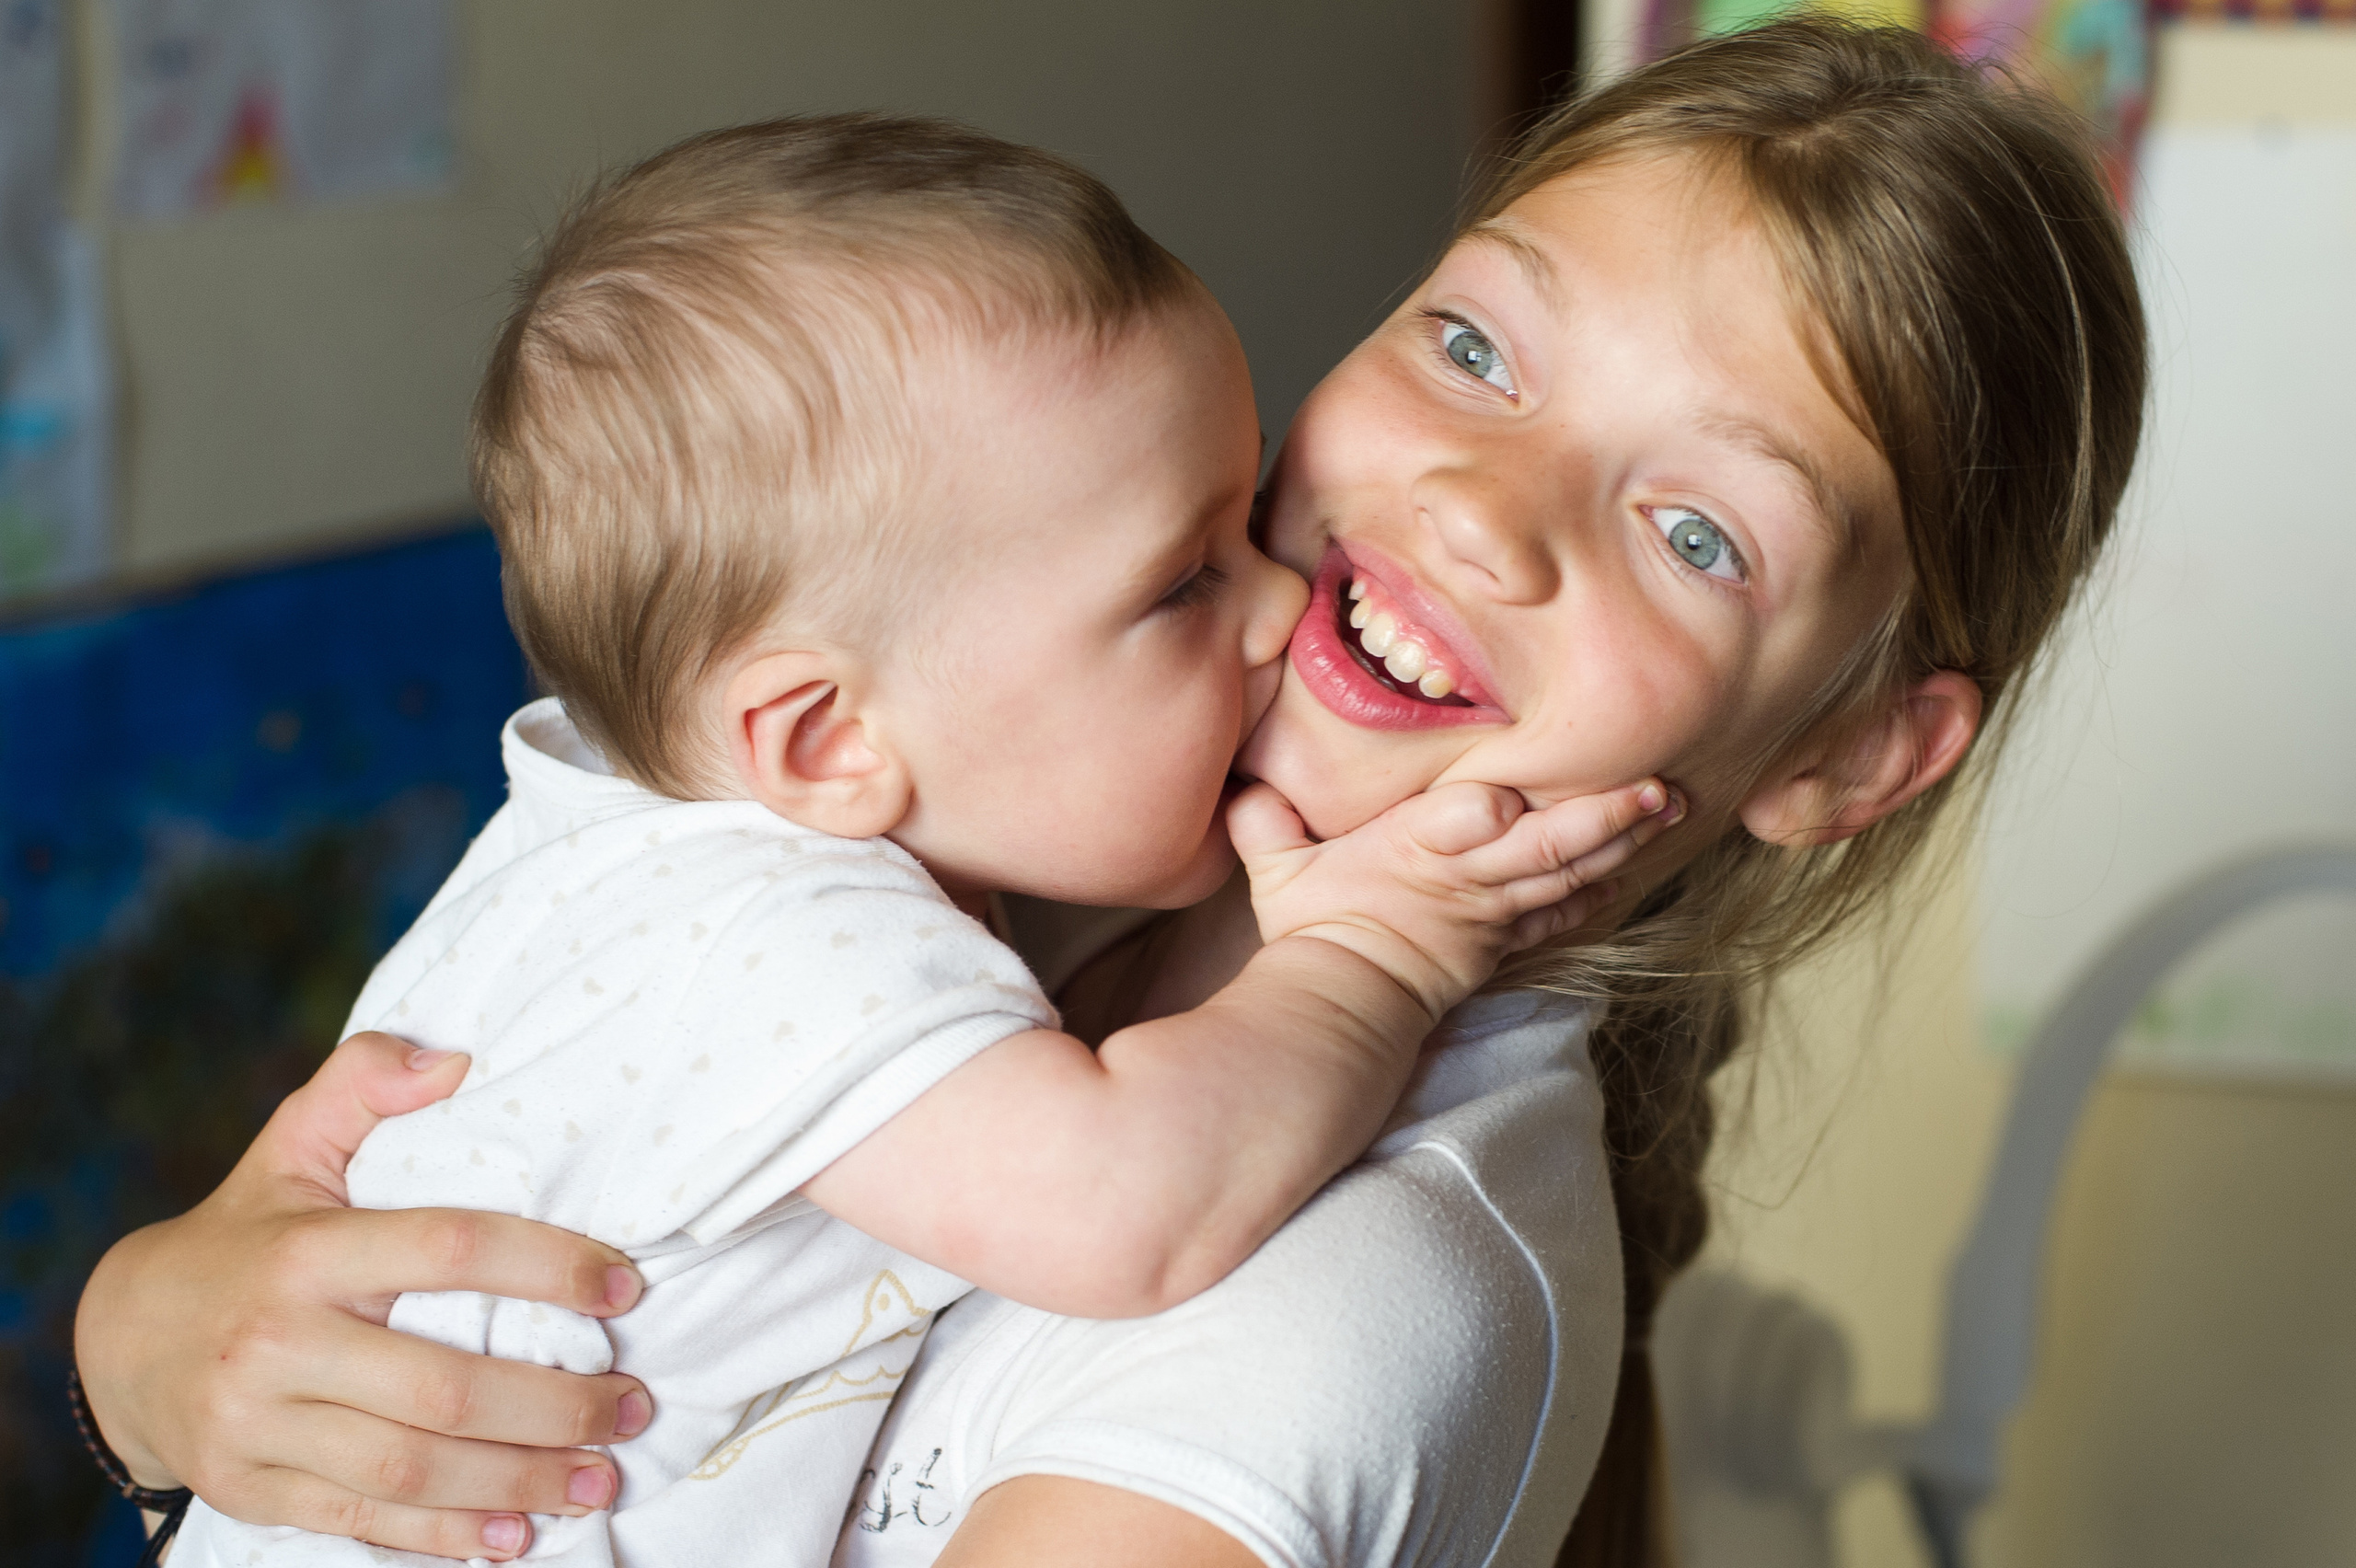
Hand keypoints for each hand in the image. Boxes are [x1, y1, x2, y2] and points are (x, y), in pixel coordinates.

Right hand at [72, 1033, 653, 1560]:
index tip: (624, 1286)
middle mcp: (280, 1342)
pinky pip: (363, 1521)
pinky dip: (445, 1537)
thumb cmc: (246, 1231)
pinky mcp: (253, 1488)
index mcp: (307, 1250)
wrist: (120, 1340)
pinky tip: (517, 1538)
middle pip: (444, 1386)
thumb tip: (457, 1056)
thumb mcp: (291, 1145)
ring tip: (601, 1476)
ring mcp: (260, 1425)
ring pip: (412, 1466)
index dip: (548, 1266)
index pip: (449, 1249)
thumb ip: (363, 1084)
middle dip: (556, 1405)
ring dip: (519, 1480)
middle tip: (633, 1406)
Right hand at [1229, 776, 1680, 1018]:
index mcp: (1413, 849)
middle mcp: (1466, 875)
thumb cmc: (1313, 926)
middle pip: (1543, 846)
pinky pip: (1559, 910)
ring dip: (1621, 841)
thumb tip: (1246, 787)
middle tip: (1657, 788)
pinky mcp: (1506, 936)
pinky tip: (1627, 866)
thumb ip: (1266, 823)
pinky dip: (1595, 889)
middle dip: (1602, 817)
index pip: (1454, 828)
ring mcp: (1493, 909)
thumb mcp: (1278, 873)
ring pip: (1568, 871)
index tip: (1503, 803)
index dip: (1479, 817)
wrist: (1342, 1002)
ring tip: (1669, 808)